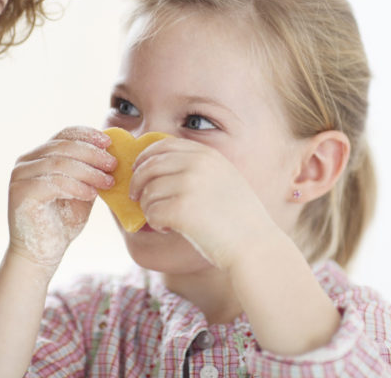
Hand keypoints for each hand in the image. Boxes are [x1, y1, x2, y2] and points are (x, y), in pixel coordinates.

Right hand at [7, 126, 115, 269]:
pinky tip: (91, 195)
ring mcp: (20, 176)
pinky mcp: (20, 193)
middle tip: (113, 164)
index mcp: (39, 156)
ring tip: (107, 182)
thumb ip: (91, 172)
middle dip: (92, 153)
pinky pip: (54, 182)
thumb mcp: (82, 190)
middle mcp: (25, 162)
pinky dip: (76, 187)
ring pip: (60, 163)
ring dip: (88, 171)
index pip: (64, 134)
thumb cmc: (62, 222)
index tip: (109, 143)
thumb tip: (113, 154)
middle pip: (63, 146)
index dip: (87, 135)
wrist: (42, 252)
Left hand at [129, 138, 276, 269]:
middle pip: (149, 166)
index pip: (163, 145)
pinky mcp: (181, 209)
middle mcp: (197, 164)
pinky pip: (151, 212)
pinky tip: (170, 229)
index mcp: (207, 155)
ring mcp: (189, 185)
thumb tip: (152, 166)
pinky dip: (156, 223)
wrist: (254, 245)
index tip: (138, 170)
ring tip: (165, 220)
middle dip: (137, 182)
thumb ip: (195, 168)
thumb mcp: (223, 179)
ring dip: (149, 207)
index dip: (144, 157)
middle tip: (136, 197)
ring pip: (148, 191)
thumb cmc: (238, 219)